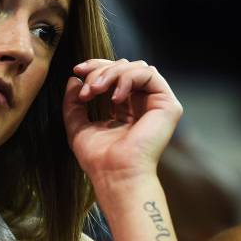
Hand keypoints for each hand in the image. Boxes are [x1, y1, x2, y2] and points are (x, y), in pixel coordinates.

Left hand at [63, 58, 182, 183]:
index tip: (77, 71)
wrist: (115, 174)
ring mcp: (156, 104)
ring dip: (111, 73)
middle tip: (87, 89)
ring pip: (136, 67)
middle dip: (101, 70)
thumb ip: (73, 102)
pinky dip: (127, 78)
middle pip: (125, 67)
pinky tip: (115, 97)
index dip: (96, 67)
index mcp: (125, 109)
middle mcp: (142, 104)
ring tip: (96, 90)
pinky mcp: (168, 105)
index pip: (114, 76)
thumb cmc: (99, 159)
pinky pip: (149, 74)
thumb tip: (74, 77)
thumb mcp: (77, 125)